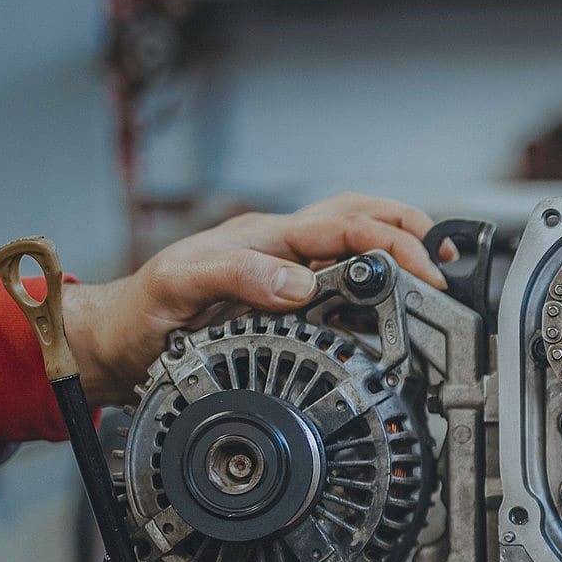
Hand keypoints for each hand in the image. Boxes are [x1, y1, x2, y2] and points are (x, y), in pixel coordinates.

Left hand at [62, 192, 451, 405]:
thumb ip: (240, 277)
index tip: (421, 271)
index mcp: (264, 239)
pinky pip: (339, 284)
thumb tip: (301, 285)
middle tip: (445, 256)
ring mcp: (282, 273)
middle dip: (408, 229)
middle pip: (359, 218)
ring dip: (396, 248)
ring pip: (354, 244)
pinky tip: (390, 306)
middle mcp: (279, 250)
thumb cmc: (142, 312)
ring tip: (432, 268)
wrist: (116, 342)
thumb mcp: (181, 286)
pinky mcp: (282, 302)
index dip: (389, 243)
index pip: (343, 226)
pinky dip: (374, 287)